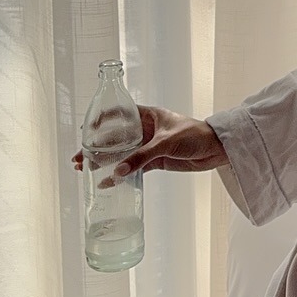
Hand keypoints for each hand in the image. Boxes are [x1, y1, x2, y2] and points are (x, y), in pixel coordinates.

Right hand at [72, 105, 226, 184]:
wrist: (218, 149)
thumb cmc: (196, 135)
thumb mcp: (166, 143)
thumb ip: (142, 157)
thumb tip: (117, 171)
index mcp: (147, 115)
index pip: (118, 113)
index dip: (100, 121)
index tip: (84, 132)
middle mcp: (145, 129)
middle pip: (115, 137)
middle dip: (96, 147)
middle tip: (78, 158)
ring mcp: (149, 146)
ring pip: (121, 154)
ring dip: (104, 161)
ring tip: (84, 170)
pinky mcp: (155, 161)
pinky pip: (133, 168)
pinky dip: (120, 174)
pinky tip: (107, 183)